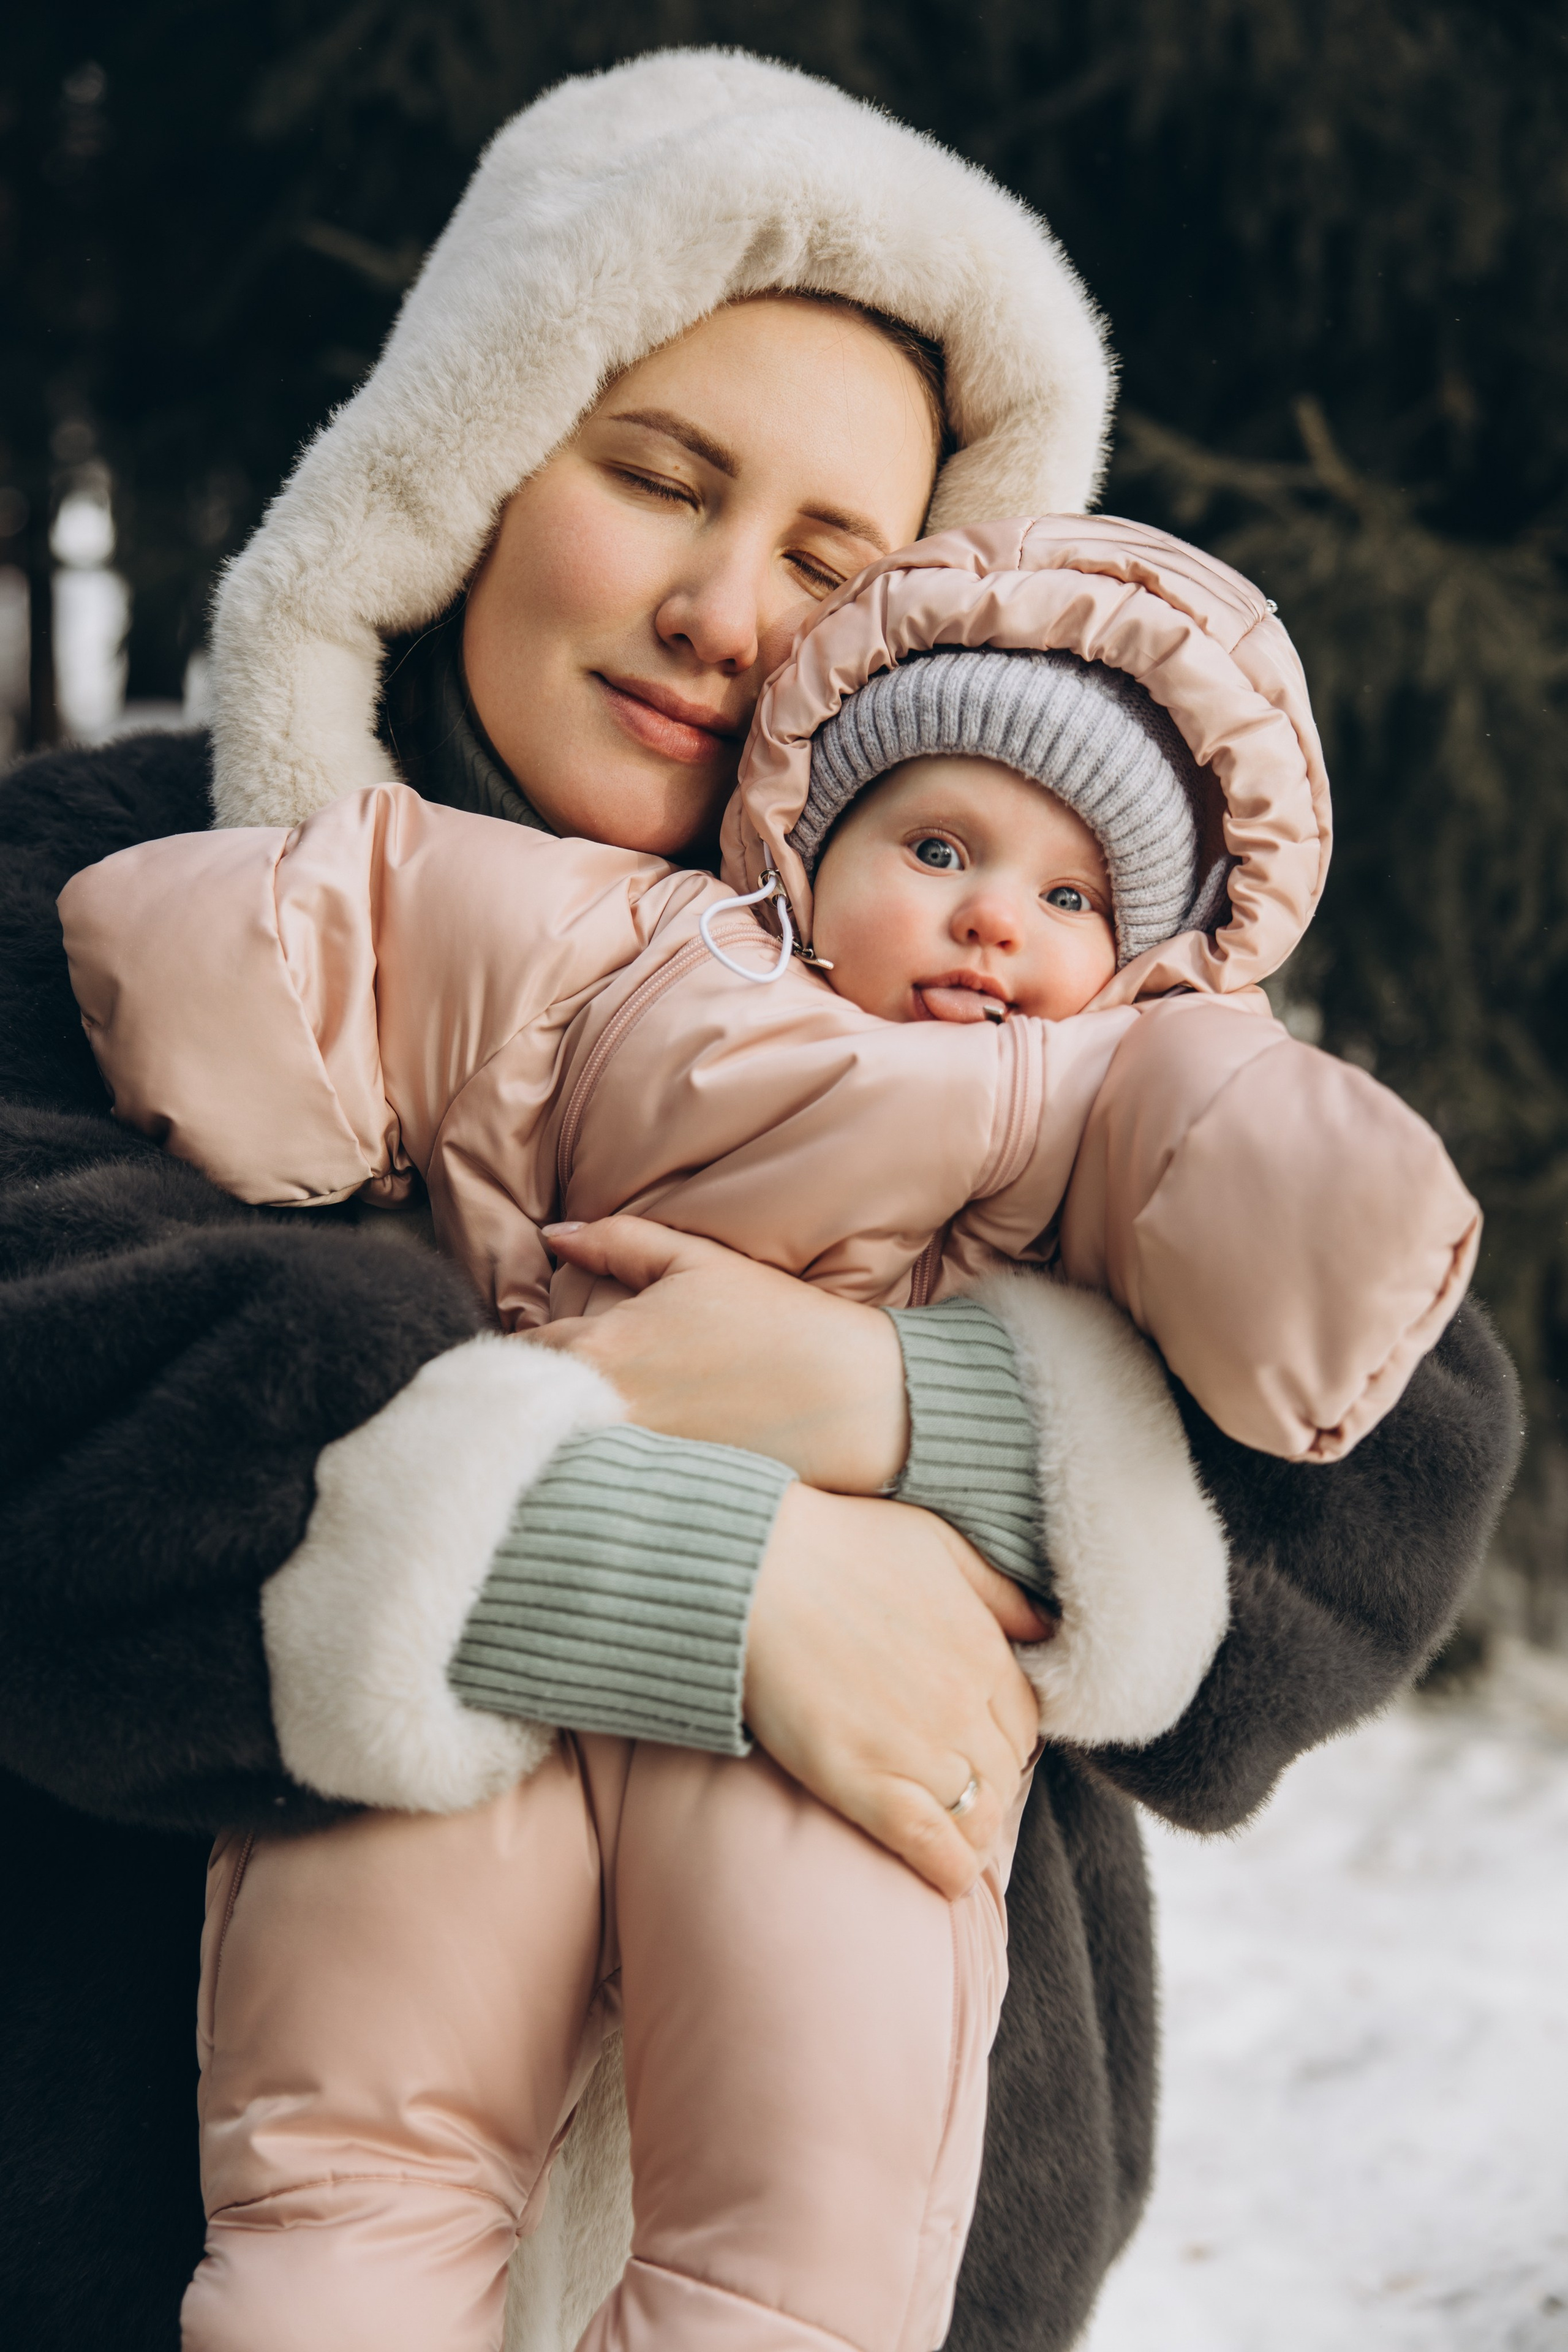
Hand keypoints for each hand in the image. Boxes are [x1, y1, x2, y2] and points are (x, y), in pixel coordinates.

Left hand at [531, 1217, 910, 1493]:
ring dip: (559, 1432)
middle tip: (541, 1385)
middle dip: (528, 1394)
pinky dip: (600, 1465)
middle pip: (527, 1408)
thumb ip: (616, 1241)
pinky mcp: (661, 1493)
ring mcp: (632, 1461)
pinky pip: (605, 1479)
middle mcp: (606, 1413)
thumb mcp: (696, 1261)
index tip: (526, 1347)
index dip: (516, 1347)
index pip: (518, 1353)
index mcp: (605, 1349)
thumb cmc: (777, 1321)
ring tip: (576, 1419)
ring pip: (561, 1449)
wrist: (850, 1398)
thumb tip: (555, 1236)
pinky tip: (622, 1452)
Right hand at [742, 1483, 1047, 1899]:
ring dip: (974, 1831)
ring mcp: (914, 1748)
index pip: (1024, 1724)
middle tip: (955, 1788)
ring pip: (977, 1816)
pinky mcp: (863, 1782)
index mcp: (983, 1650)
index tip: (978, 1746)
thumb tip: (1044, 1628)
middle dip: (989, 1785)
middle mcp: (961, 1704)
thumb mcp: (938, 1542)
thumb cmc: (837, 1545)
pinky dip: (948, 1868)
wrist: (751, 1570)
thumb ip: (998, 1591)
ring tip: (953, 1835)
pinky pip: (930, 1845)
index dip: (1005, 1741)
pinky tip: (945, 1874)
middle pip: (1004, 1774)